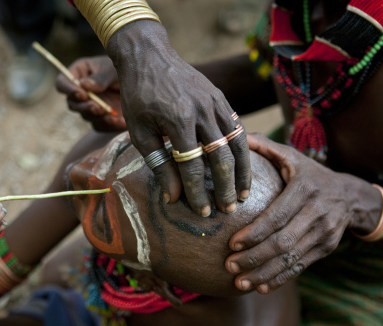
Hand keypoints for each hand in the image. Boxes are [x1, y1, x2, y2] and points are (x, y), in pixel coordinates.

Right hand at [55, 55, 125, 131]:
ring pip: (86, 116)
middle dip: (84, 107)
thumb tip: (84, 85)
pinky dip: (109, 125)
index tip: (82, 94)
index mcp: (80, 73)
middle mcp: (82, 91)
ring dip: (97, 116)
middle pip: (72, 104)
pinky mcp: (102, 118)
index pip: (63, 83)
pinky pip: (100, 126)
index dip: (68, 90)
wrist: (143, 85)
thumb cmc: (126, 69)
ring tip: (110, 114)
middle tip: (98, 107)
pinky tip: (120, 121)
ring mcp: (92, 106)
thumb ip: (101, 78)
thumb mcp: (114, 70)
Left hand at [107, 21, 250, 215]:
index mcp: (178, 121)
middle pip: (220, 157)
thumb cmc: (138, 96)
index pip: (192, 166)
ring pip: (237, 143)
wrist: (148, 56)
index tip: (203, 212)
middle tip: (228, 210)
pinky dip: (243, 150)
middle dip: (225, 188)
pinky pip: (238, 127)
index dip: (198, 192)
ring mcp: (215, 102)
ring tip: (244, 195)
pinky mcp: (221, 98)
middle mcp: (201, 111)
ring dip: (242, 172)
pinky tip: (242, 167)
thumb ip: (158, 163)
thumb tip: (173, 196)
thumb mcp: (139, 131)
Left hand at [225, 133, 357, 292]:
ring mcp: (324, 234)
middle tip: (229, 265)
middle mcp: (318, 213)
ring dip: (264, 273)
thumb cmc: (311, 175)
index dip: (255, 232)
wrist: (350, 196)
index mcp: (305, 189)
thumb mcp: (293, 157)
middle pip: (283, 242)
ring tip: (239, 283)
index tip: (232, 243)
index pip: (278, 215)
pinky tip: (260, 287)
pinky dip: (280, 279)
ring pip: (291, 259)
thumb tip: (237, 136)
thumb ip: (266, 147)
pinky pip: (301, 267)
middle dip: (254, 257)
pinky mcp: (326, 248)